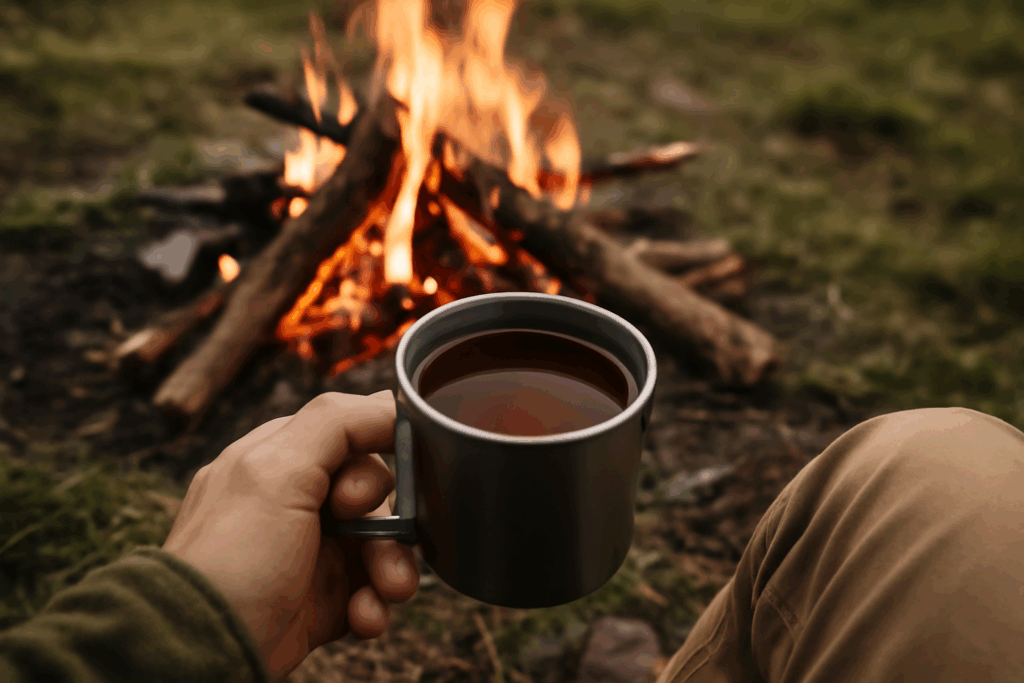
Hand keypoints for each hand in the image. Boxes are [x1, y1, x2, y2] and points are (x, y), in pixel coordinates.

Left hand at [162, 391, 418, 679]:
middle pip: (376, 491)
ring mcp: (310, 550)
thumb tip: (391, 403)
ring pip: (381, 543)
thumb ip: (335, 423)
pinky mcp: (321, 599)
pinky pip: (369, 590)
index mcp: (279, 458)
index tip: (389, 474)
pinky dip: (374, 603)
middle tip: (374, 541)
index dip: (381, 451)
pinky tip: (364, 616)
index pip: (353, 431)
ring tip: (386, 591)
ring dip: (392, 567)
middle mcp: (296, 499)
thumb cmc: (231, 561)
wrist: (199, 652)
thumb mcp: (277, 472)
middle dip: (392, 520)